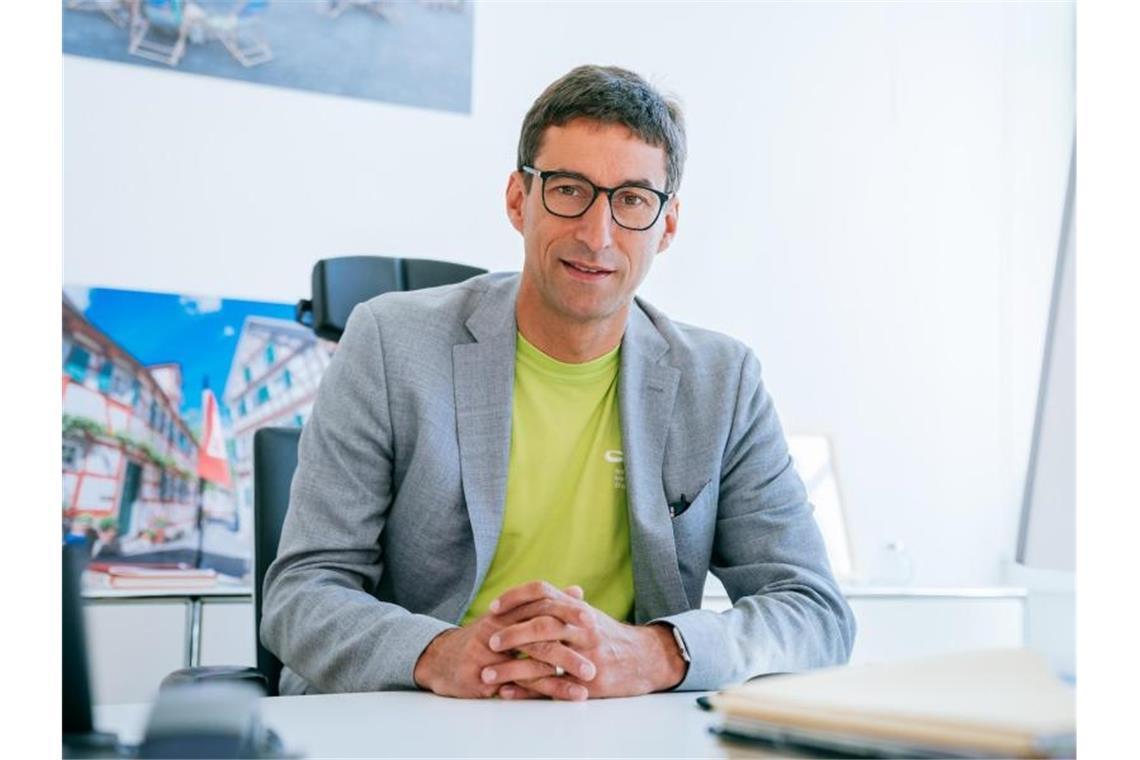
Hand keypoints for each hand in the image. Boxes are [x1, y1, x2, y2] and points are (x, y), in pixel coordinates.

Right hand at [412, 586, 595, 698]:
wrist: (442, 659)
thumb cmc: (486, 639)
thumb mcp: (513, 618)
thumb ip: (546, 605)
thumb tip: (578, 591)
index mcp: (508, 611)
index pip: (540, 606)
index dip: (566, 612)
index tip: (593, 621)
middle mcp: (497, 627)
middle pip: (538, 633)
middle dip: (569, 646)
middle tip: (595, 657)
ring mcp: (486, 651)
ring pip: (529, 662)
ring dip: (560, 675)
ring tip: (585, 683)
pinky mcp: (479, 676)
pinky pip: (515, 684)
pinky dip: (539, 690)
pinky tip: (558, 695)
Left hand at [482, 581, 686, 699]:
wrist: (645, 658)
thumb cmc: (609, 636)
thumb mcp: (587, 615)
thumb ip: (562, 603)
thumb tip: (536, 593)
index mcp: (578, 608)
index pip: (543, 592)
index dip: (516, 597)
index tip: (493, 607)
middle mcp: (583, 627)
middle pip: (543, 623)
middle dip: (513, 632)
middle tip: (490, 640)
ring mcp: (587, 654)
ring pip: (546, 656)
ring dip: (513, 665)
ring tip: (489, 673)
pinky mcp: (590, 681)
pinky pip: (554, 685)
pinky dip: (528, 689)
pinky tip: (509, 691)